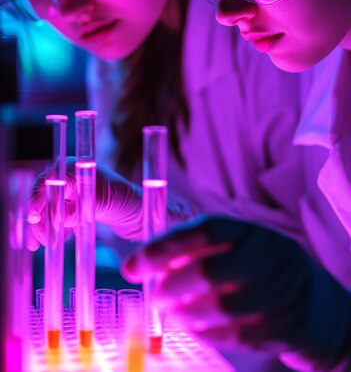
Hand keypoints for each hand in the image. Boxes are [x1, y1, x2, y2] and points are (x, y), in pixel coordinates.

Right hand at [27, 159, 192, 249]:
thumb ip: (81, 207)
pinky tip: (58, 240)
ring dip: (43, 225)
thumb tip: (58, 216)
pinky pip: (58, 215)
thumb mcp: (106, 203)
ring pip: (49, 206)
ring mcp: (76, 191)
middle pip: (45, 193)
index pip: (51, 178)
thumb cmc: (133, 201)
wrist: (146, 214)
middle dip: (37, 216)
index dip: (38, 196)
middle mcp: (76, 176)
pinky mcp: (79, 206)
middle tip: (35, 240)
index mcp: (81, 168)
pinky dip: (54, 228)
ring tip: (43, 244)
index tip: (33, 216)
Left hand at [121, 215, 350, 369]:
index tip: (134, 263)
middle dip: (169, 286)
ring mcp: (277, 294)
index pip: (204, 231)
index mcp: (253, 231)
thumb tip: (151, 259)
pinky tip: (193, 325)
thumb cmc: (262, 269)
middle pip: (208, 272)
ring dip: (183, 313)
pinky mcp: (279, 328)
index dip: (164, 246)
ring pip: (218, 307)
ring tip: (170, 311)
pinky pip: (231, 335)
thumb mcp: (240, 246)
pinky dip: (204, 332)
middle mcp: (268, 258)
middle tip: (152, 294)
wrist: (315, 304)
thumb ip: (201, 248)